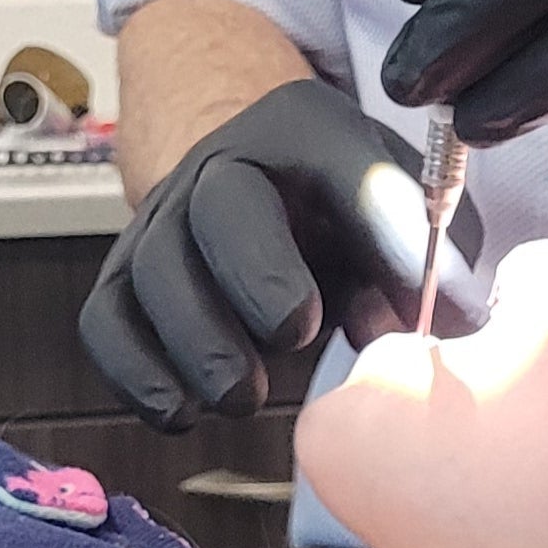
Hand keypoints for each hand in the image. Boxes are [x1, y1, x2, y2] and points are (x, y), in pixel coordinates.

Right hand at [79, 79, 485, 430]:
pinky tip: (181, 413)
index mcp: (306, 133)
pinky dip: (135, 377)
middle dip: (255, 281)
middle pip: (217, 208)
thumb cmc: (345, 211)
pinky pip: (106, 324)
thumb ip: (429, 259)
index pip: (343, 169)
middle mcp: (221, 165)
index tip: (407, 306)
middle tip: (294, 337)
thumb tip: (441, 328)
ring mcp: (162, 222)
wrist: (257, 189)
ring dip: (195, 346)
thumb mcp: (404, 211)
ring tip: (242, 398)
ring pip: (150, 274)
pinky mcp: (124, 280)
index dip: (380, 239)